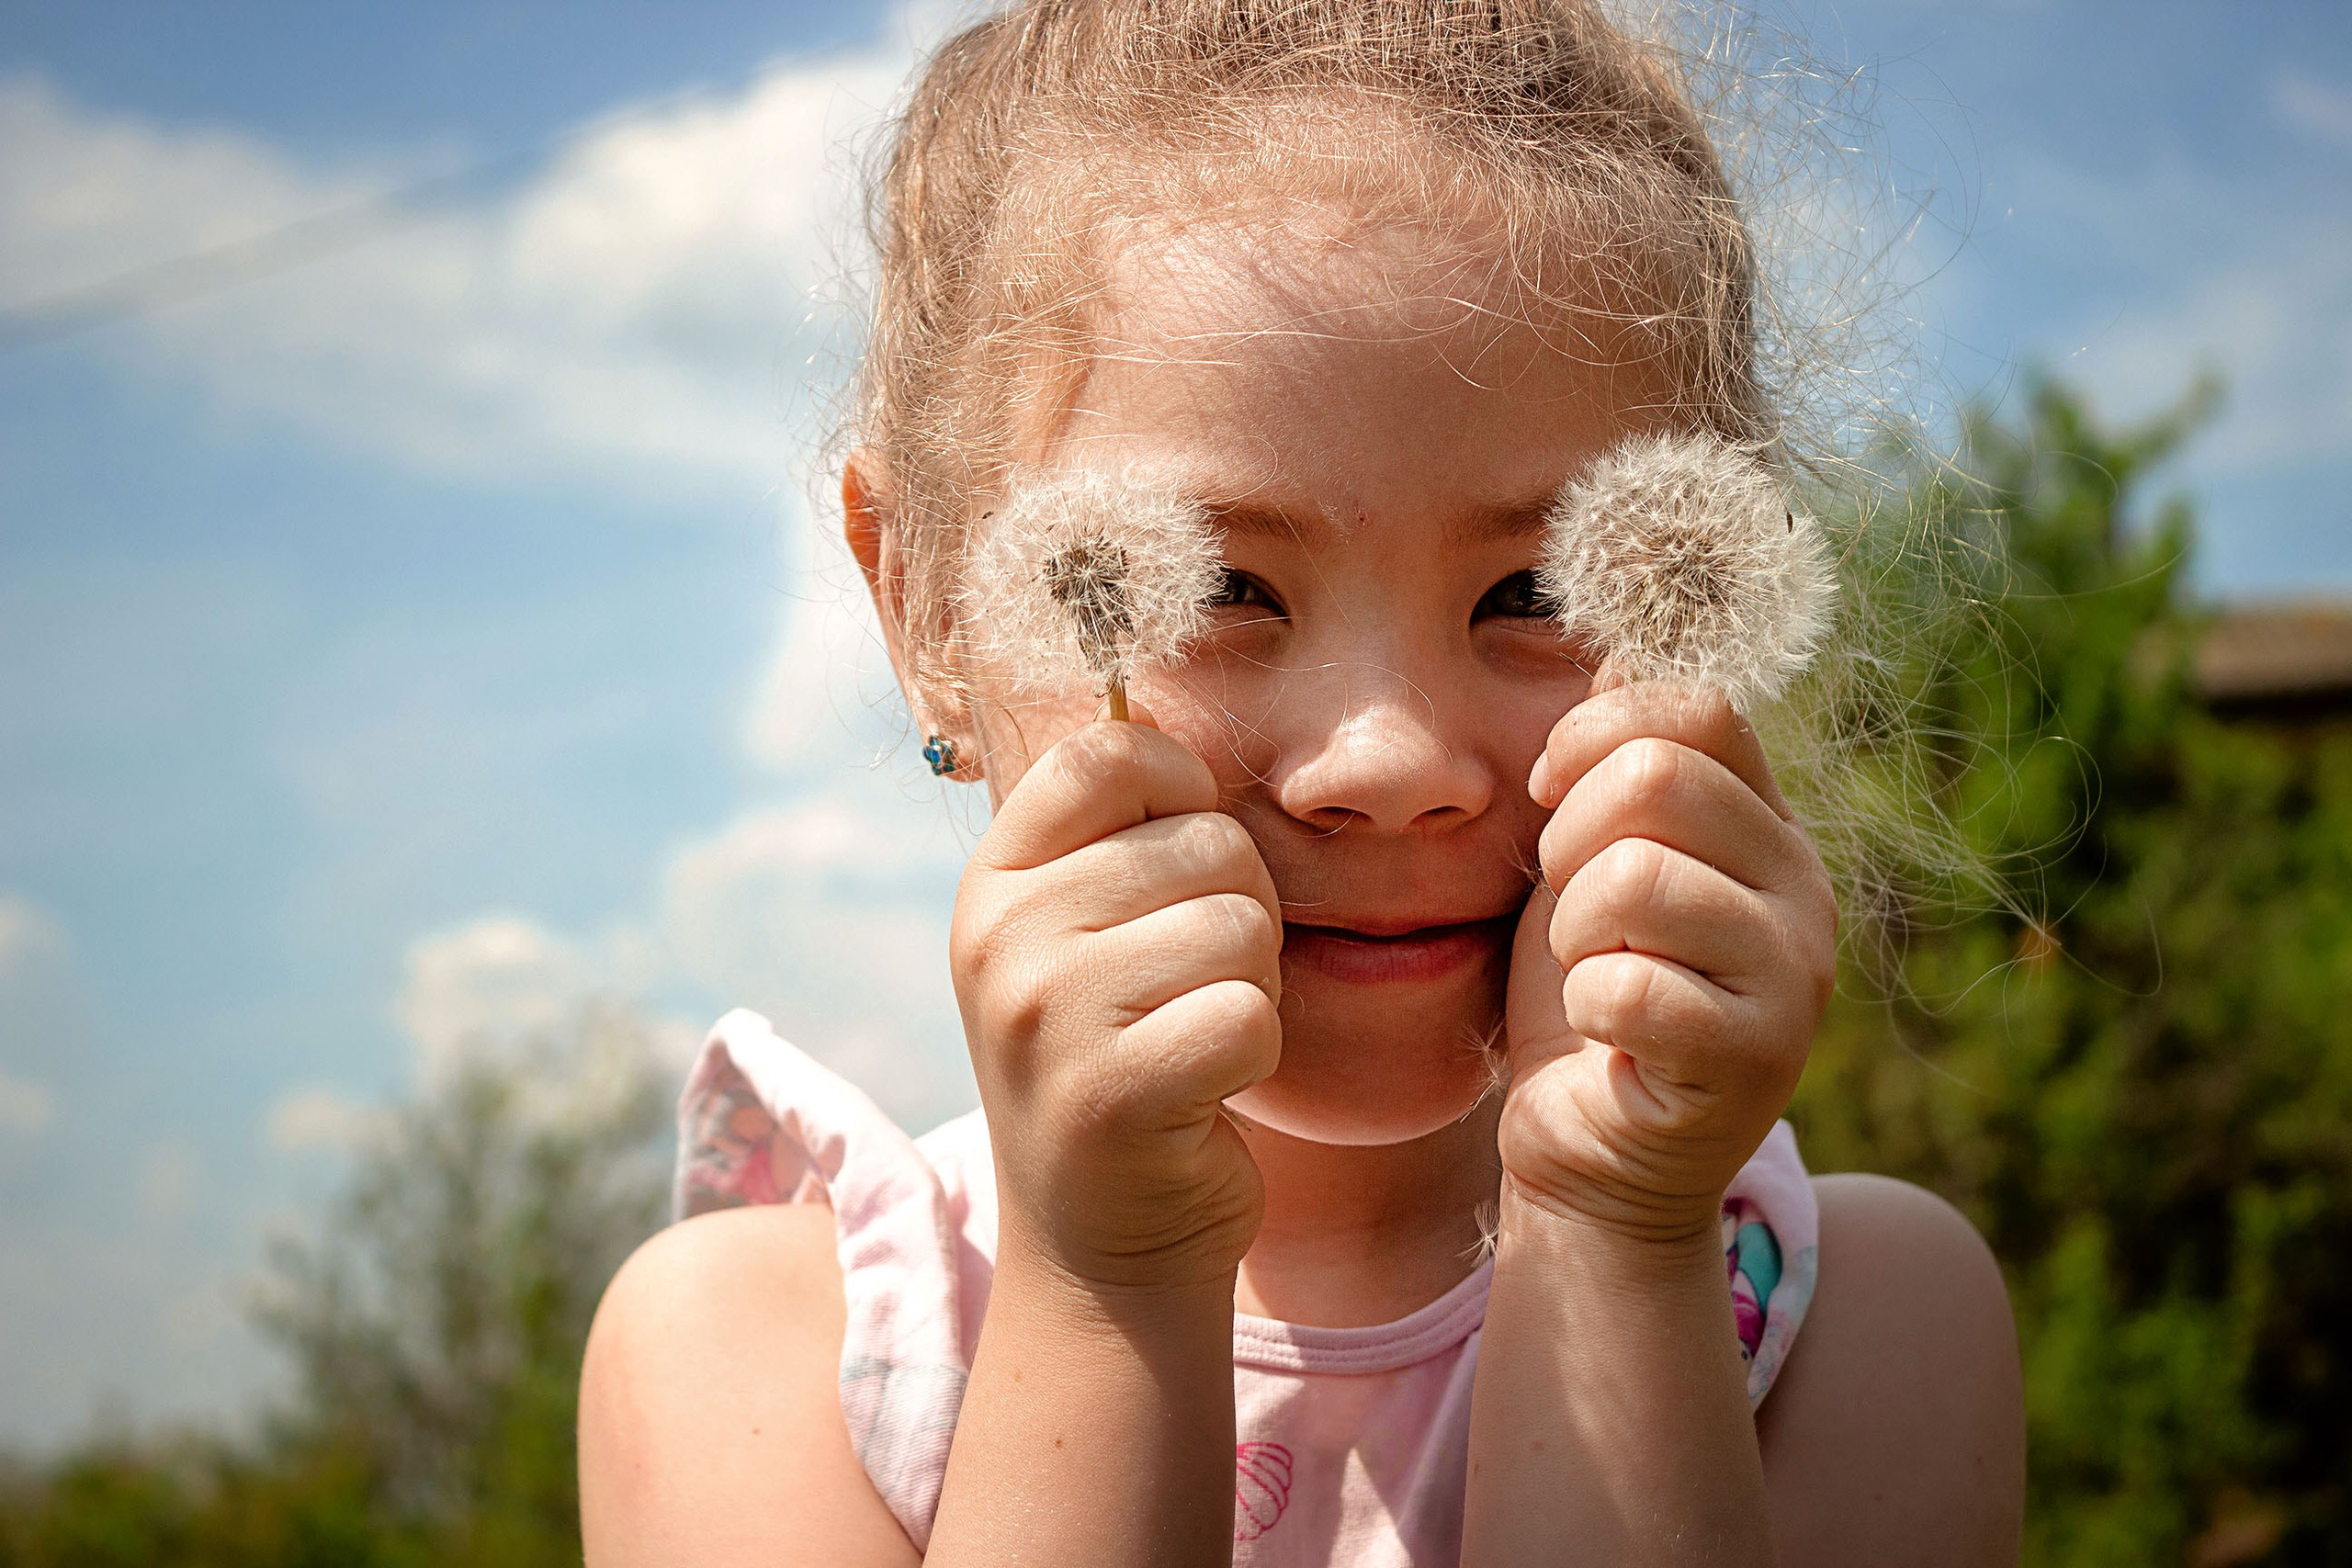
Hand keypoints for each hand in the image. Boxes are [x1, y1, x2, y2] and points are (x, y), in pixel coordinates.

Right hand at [951, 711, 1284, 1290]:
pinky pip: (1248, 1015)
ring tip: (1195, 1036)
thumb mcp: (1080, 938)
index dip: (1183, 785)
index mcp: (995, 880)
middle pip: (1206, 842)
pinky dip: (1255, 1054)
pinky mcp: (1107, 1093)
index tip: (1185, 858)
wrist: (1102, 1245)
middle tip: (1194, 986)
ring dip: (1251, 987)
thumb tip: (1165, 705)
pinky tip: (1205, 1090)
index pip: (1108, 751)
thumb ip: (1114, 839)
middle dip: (1239, 913)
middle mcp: (1001, 936)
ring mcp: (1043, 1015)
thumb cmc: (1121, 1062)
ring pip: (1238, 927)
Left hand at [1500, 676, 1836, 1241]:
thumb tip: (1618, 651)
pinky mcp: (1755, 1059)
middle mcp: (1802, 889)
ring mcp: (1793, 976)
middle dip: (1569, 838)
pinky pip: (1628, 987)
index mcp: (1767, 827)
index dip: (1594, 732)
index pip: (1699, 708)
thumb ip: (1616, 768)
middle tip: (1569, 909)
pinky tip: (1608, 1037)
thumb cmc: (1586, 998)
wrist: (1590, 1150)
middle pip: (1656, 778)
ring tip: (1593, 975)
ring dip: (1572, 933)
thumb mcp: (1590, 863)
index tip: (1548, 793)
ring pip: (1633, 879)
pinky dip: (1586, 1009)